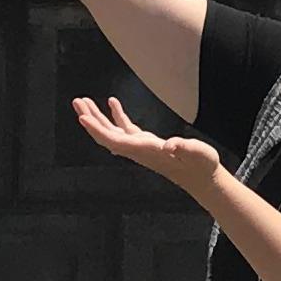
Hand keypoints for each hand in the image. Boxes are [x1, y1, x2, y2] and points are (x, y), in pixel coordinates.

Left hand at [71, 90, 224, 197]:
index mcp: (146, 150)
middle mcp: (138, 150)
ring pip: (112, 131)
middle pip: (107, 135)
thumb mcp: (197, 153)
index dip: (97, 129)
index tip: (82, 118)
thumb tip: (170, 145)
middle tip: (77, 102)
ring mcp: (140, 147)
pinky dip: (116, 115)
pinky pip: (125, 128)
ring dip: (97, 117)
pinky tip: (111, 103)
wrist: (203, 178)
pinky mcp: (146, 143)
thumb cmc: (201, 165)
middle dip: (91, 119)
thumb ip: (183, 147)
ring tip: (84, 102)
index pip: (115, 140)